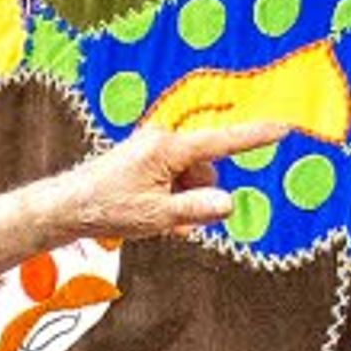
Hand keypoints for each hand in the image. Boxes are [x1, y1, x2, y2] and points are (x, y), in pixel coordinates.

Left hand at [58, 115, 288, 246]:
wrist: (68, 206)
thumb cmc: (108, 208)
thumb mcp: (157, 217)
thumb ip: (196, 209)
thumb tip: (228, 203)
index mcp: (167, 148)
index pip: (221, 143)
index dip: (254, 137)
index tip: (282, 127)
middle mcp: (162, 140)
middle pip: (206, 169)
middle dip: (198, 196)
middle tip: (173, 223)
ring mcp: (153, 146)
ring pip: (192, 176)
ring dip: (184, 200)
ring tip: (157, 218)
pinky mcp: (146, 156)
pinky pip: (175, 176)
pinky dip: (172, 196)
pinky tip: (152, 211)